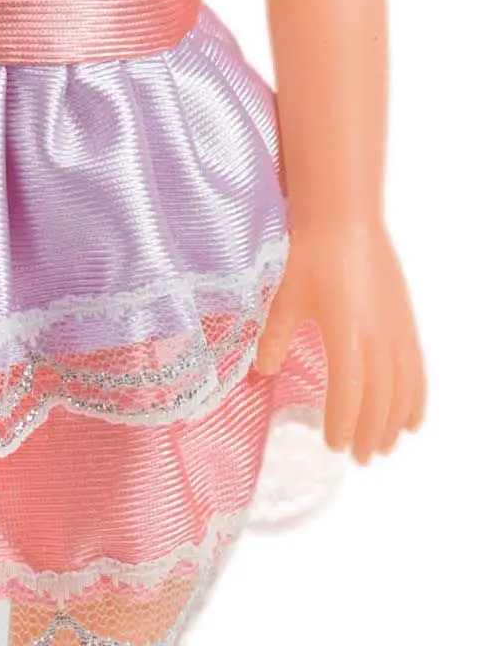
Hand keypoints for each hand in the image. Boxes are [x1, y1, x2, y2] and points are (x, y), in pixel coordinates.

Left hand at [255, 220, 425, 463]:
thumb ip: (275, 338)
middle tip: (360, 458)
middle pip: (380, 397)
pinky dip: (416, 396)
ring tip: (386, 446)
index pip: (348, 392)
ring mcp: (396, 328)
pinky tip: (413, 417)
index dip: (343, 422)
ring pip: (403, 386)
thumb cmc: (307, 255)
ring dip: (395, 420)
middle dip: (371, 431)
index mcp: (344, 334)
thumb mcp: (284, 298)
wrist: (343, 219)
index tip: (335, 445)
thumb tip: (260, 372)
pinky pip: (415, 367)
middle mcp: (377, 336)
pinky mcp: (405, 319)